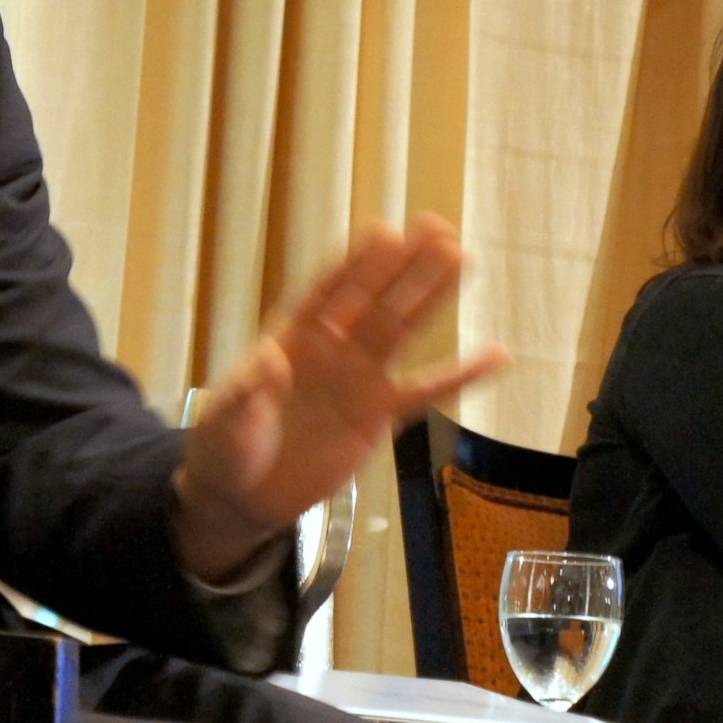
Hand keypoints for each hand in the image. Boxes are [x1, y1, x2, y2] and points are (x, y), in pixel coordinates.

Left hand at [173, 215, 510, 580]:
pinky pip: (426, 392)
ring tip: (463, 258)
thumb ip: (247, 392)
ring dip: (431, 295)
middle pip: (373, 298)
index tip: (381, 232)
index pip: (326, 292)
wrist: (242, 495)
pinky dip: (461, 375)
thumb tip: (269, 360)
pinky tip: (497, 355)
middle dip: (403, 264)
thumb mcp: (225, 420)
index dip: (352, 264)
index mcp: (290, 337)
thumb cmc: (225, 447)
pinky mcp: (379, 414)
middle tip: (436, 227)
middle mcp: (330, 348)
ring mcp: (358, 378)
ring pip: (401, 329)